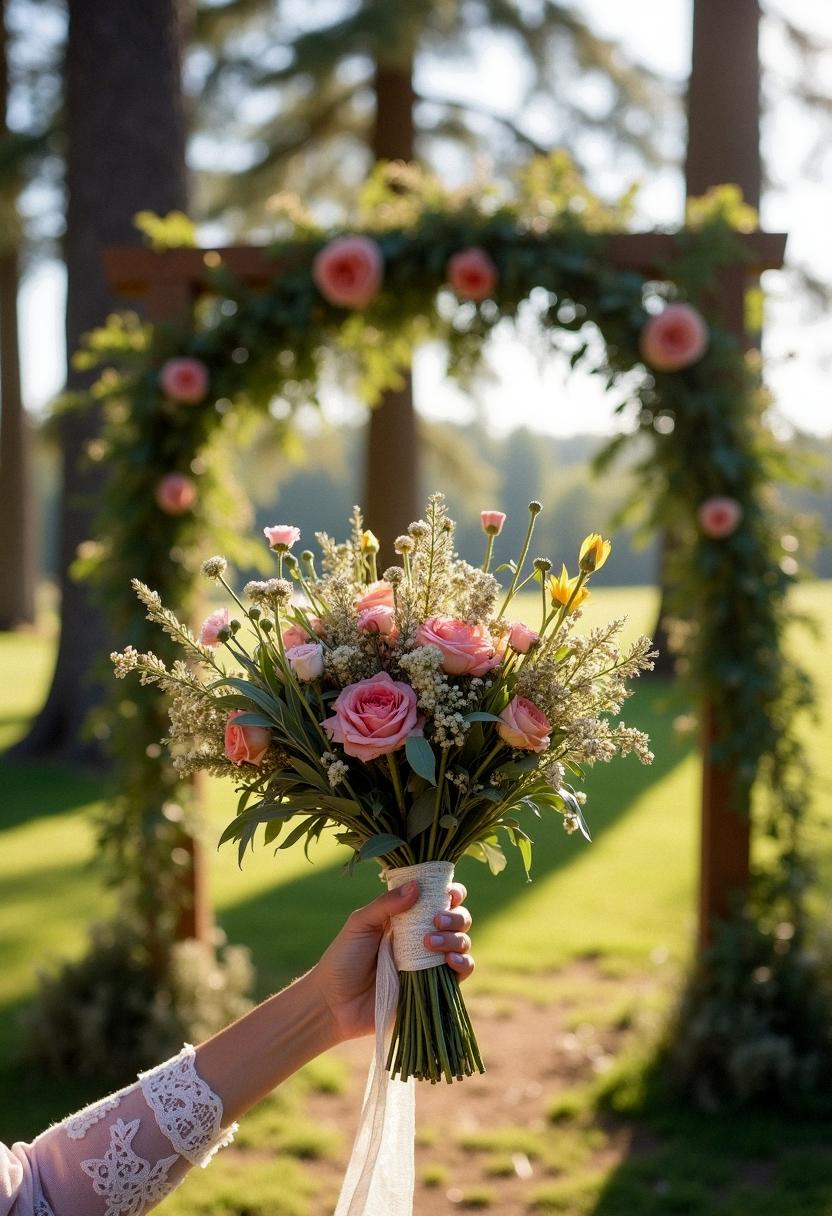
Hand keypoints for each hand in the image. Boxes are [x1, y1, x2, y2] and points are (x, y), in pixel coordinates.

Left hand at [309, 880, 473, 1042]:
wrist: (335, 1004)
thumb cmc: (343, 959)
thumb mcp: (359, 924)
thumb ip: (386, 904)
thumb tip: (417, 886)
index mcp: (407, 917)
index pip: (438, 899)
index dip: (450, 893)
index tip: (448, 893)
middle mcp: (423, 937)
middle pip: (457, 919)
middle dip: (455, 916)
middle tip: (437, 920)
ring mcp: (430, 962)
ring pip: (462, 943)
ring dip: (456, 938)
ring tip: (431, 943)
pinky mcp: (434, 987)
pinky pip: (461, 972)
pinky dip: (463, 963)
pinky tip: (450, 960)